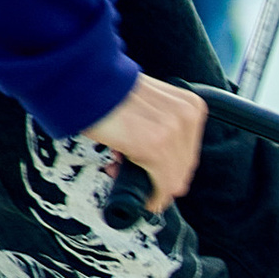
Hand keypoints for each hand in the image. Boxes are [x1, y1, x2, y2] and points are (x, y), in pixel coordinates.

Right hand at [87, 72, 208, 215]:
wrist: (87, 82)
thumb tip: (158, 164)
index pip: (189, 152)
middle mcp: (187, 117)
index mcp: (191, 106)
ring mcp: (174, 132)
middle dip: (157, 177)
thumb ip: (161, 128)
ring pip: (174, 180)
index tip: (144, 167)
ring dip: (148, 184)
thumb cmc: (111, 93)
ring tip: (119, 168)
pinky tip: (132, 187)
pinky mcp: (156, 146)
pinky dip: (151, 196)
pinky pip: (162, 185)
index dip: (168, 167)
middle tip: (127, 169)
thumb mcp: (150, 105)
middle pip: (183, 168)